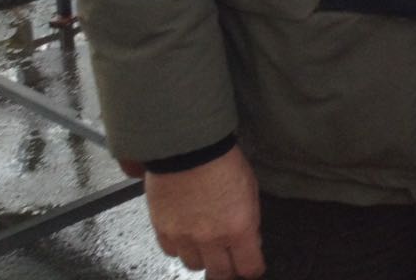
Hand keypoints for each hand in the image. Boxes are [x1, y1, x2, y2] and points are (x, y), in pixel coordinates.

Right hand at [145, 145, 263, 278]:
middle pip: (220, 274)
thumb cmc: (223, 162)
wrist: (188, 148)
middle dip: (228, 269)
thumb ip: (250, 220)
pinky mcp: (163, 231)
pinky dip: (180, 247)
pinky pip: (172, 252)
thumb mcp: (250, 189)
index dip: (252, 268)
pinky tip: (186, 233)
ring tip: (205, 242)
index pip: (249, 267)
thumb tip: (251, 241)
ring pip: (194, 265)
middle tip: (229, 259)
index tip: (251, 265)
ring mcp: (185, 237)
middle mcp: (211, 239)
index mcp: (239, 228)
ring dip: (202, 257)